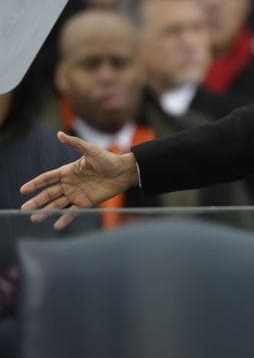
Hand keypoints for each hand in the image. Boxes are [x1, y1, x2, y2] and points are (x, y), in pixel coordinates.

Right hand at [19, 132, 138, 229]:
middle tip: (24, 209)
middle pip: (49, 194)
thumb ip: (74, 144)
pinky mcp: (86, 203)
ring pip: (57, 205)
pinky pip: (73, 212)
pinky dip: (65, 219)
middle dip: (36, 201)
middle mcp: (69, 184)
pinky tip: (56, 226)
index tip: (23, 190)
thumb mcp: (90, 150)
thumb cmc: (107, 159)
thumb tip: (59, 134)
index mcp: (67, 172)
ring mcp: (76, 194)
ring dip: (46, 212)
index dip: (35, 184)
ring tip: (34, 219)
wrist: (124, 172)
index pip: (47, 179)